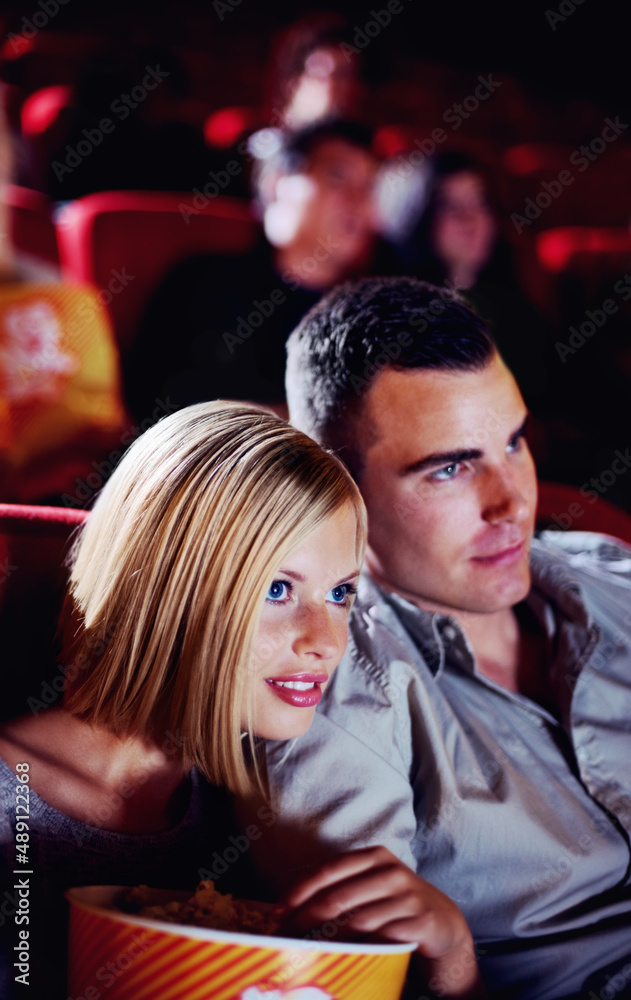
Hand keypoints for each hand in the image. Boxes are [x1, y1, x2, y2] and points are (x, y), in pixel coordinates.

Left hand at [279, 846, 484, 997]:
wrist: (445, 925)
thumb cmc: (397, 907)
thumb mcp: (372, 889)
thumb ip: (342, 891)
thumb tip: (290, 911)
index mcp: (375, 857)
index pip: (328, 870)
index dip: (299, 892)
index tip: (277, 913)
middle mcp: (392, 872)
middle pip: (338, 898)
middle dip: (306, 921)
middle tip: (286, 941)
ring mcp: (409, 898)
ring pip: (357, 922)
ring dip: (328, 942)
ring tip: (308, 955)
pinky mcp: (422, 924)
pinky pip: (382, 940)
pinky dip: (360, 952)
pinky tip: (346, 960)